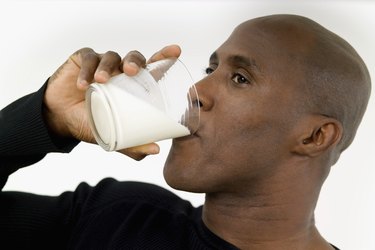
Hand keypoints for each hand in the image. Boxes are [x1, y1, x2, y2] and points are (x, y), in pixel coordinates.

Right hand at [43, 45, 180, 159]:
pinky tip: (82, 85)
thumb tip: (156, 150)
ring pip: (111, 56)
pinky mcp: (83, 59)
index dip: (164, 57)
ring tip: (100, 81)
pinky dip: (87, 70)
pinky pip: (89, 58)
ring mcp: (102, 64)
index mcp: (133, 86)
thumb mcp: (112, 135)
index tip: (176, 51)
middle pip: (135, 57)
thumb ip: (132, 143)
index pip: (152, 68)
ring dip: (107, 66)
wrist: (60, 119)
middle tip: (131, 71)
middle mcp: (120, 72)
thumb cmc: (91, 123)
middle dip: (135, 61)